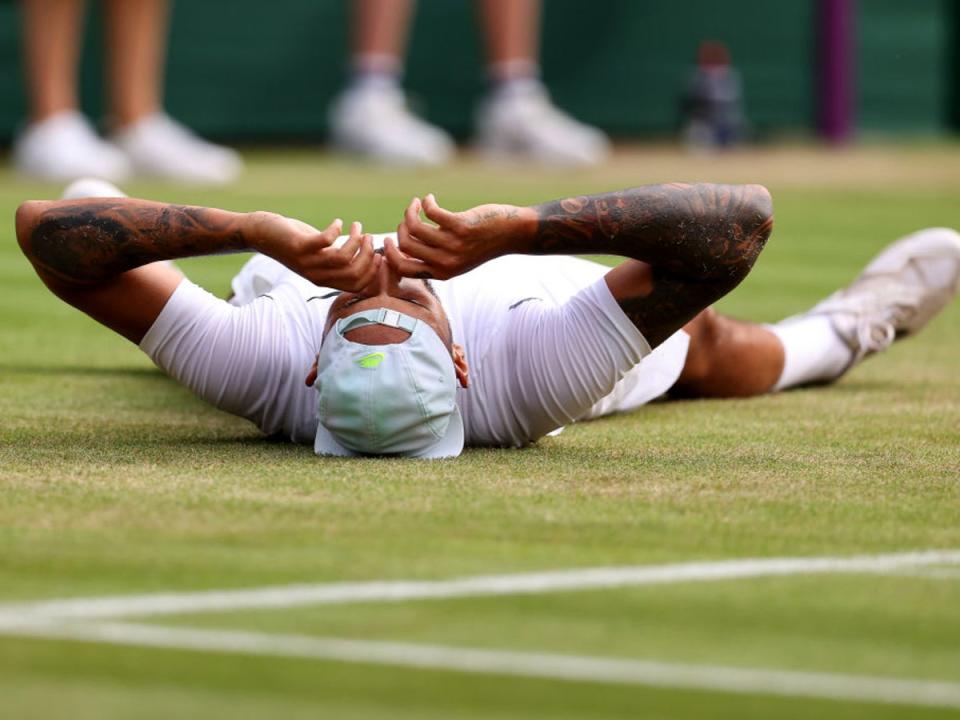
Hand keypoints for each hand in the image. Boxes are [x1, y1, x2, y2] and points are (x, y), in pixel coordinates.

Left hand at [253, 213, 380, 290]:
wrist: (262, 235)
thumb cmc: (295, 243)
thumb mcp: (319, 256)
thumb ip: (339, 257)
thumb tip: (368, 251)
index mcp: (325, 280)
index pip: (358, 285)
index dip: (373, 272)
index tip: (379, 255)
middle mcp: (317, 275)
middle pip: (354, 272)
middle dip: (368, 254)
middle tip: (368, 237)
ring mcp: (308, 262)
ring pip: (343, 258)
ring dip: (355, 240)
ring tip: (356, 226)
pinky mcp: (299, 246)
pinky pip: (326, 240)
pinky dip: (336, 229)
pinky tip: (337, 222)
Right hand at [384, 194, 532, 279]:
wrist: (510, 235)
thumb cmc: (481, 245)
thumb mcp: (457, 259)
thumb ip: (433, 258)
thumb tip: (404, 247)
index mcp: (441, 273)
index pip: (403, 268)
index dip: (390, 252)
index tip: (387, 238)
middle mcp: (445, 262)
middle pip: (406, 244)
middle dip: (401, 226)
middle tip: (409, 215)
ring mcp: (453, 245)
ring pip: (415, 227)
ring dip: (411, 211)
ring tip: (416, 204)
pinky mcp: (460, 226)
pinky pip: (431, 213)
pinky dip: (426, 202)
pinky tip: (430, 198)